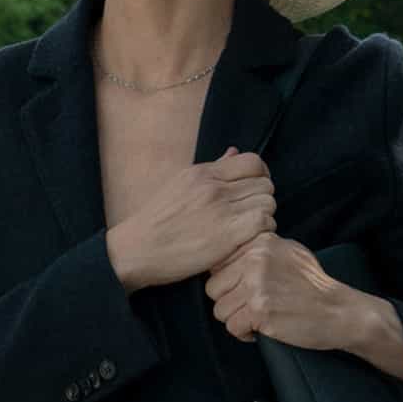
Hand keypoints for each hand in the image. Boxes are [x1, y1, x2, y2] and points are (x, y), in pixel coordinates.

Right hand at [106, 149, 274, 292]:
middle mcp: (214, 187)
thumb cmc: (155, 221)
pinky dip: (263, 230)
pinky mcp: (226, 235)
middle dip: (262, 198)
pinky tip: (248, 238)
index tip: (253, 190)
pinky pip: (264, 222)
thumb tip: (234, 152)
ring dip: (264, 215)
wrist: (135, 250)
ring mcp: (221, 210)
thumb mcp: (179, 184)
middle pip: (264, 183)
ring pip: (267, 202)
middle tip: (249, 213)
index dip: (261, 176)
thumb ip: (211, 169)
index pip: (253, 162)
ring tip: (248, 227)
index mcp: (202, 173)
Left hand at [205, 233, 359, 346]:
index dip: (229, 284)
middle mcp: (255, 259)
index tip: (246, 290)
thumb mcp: (287, 252)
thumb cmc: (313, 286)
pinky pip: (232, 327)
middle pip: (213, 288)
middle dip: (230, 303)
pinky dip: (245, 334)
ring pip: (220, 310)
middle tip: (252, 308)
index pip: (217, 265)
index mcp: (259, 243)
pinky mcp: (259, 310)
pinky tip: (264, 328)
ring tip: (260, 318)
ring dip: (237, 320)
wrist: (339, 311)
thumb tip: (222, 257)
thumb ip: (256, 251)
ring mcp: (256, 285)